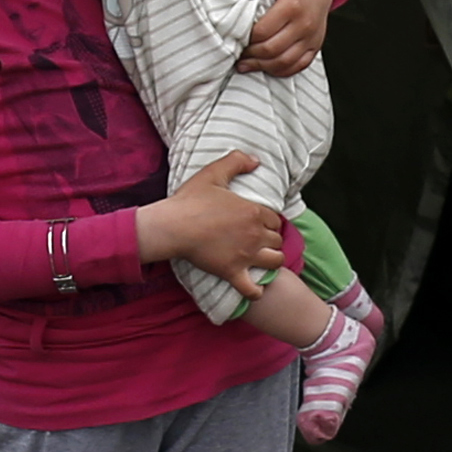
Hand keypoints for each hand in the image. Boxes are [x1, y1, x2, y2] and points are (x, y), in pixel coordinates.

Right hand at [136, 151, 285, 285]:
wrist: (173, 225)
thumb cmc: (191, 200)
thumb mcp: (213, 173)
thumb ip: (236, 161)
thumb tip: (256, 161)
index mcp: (253, 211)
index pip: (275, 219)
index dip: (269, 220)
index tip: (259, 222)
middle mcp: (255, 234)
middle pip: (277, 240)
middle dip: (271, 239)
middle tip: (260, 239)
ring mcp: (246, 255)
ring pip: (275, 262)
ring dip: (272, 260)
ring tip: (262, 259)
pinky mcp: (232, 272)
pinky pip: (252, 289)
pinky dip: (256, 290)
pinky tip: (255, 287)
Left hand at [238, 0, 331, 76]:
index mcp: (292, 6)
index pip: (262, 31)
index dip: (245, 37)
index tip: (233, 36)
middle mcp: (304, 25)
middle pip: (272, 50)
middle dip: (250, 54)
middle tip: (235, 52)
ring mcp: (311, 38)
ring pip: (284, 62)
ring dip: (262, 66)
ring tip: (245, 63)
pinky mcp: (314, 47)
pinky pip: (297, 66)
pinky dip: (279, 70)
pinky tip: (265, 67)